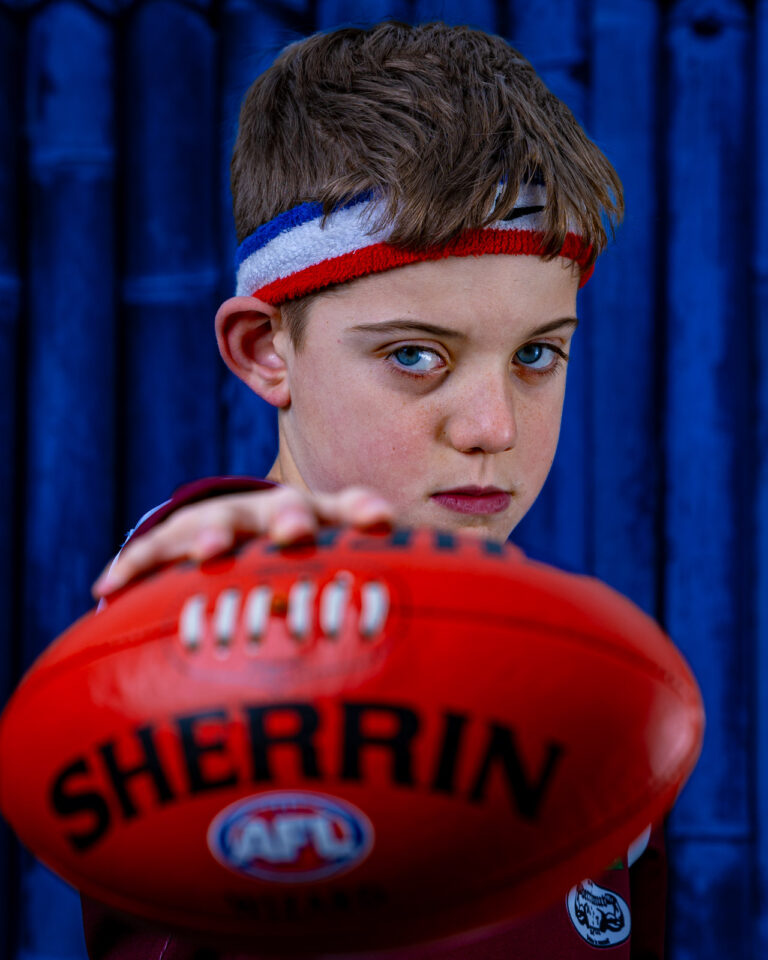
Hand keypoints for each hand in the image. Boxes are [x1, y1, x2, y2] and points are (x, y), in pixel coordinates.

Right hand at [92, 486, 393, 598]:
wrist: (237, 532)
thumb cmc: (295, 564)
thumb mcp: (332, 568)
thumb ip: (370, 586)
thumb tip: (437, 610)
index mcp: (316, 521)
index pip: (343, 508)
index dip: (360, 510)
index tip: (381, 520)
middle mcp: (270, 516)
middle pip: (282, 509)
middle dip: (287, 518)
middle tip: (294, 531)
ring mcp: (222, 523)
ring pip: (216, 522)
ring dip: (213, 533)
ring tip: (209, 549)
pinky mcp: (174, 541)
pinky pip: (151, 552)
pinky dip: (133, 568)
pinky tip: (107, 589)